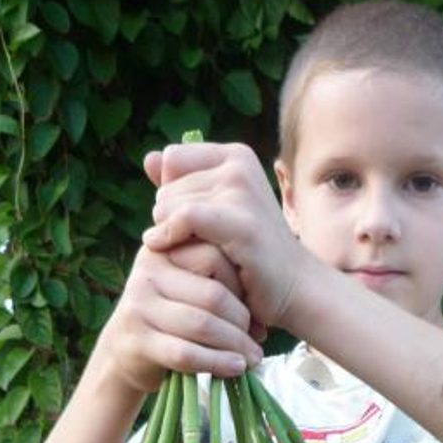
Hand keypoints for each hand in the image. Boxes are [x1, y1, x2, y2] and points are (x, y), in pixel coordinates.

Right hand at [95, 237, 264, 391]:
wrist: (124, 350)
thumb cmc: (170, 317)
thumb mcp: (185, 286)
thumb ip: (213, 276)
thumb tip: (264, 288)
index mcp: (163, 251)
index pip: (215, 257)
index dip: (242, 286)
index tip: (256, 311)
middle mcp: (147, 273)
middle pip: (212, 294)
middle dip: (242, 321)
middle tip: (258, 340)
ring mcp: (139, 307)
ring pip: (202, 324)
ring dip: (235, 344)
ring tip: (253, 357)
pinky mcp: (138, 342)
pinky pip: (186, 353)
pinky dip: (217, 362)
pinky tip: (235, 368)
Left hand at [143, 143, 309, 327]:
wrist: (294, 286)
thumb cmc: (250, 253)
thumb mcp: (216, 210)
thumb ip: (182, 183)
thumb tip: (148, 159)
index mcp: (236, 156)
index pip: (172, 158)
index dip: (170, 190)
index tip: (187, 221)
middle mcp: (239, 166)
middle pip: (167, 185)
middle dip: (168, 217)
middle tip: (196, 245)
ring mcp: (241, 192)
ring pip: (168, 203)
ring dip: (170, 233)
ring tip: (197, 254)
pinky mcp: (240, 223)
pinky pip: (183, 218)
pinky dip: (167, 235)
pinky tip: (163, 248)